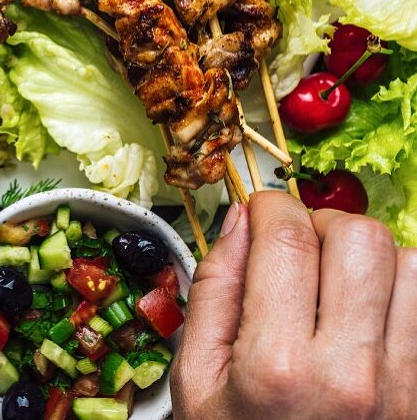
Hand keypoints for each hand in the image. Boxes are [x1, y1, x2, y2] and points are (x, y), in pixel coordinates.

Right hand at [171, 191, 416, 418]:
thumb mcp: (196, 378)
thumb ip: (215, 290)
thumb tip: (241, 219)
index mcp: (277, 365)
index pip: (287, 238)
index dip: (269, 205)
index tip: (258, 210)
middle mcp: (351, 372)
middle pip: (360, 239)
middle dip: (322, 224)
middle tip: (295, 247)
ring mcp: (402, 385)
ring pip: (410, 264)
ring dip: (369, 257)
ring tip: (335, 281)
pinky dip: (401, 290)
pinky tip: (365, 310)